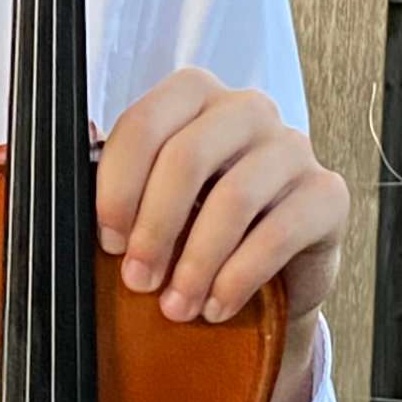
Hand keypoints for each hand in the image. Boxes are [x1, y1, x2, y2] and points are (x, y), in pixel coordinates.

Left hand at [93, 67, 347, 330]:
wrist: (267, 269)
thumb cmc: (195, 221)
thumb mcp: (149, 196)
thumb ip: (114, 174)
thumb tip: (74, 158)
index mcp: (193, 95)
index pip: (145, 124)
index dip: (118, 187)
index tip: (108, 240)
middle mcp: (246, 109)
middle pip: (187, 157)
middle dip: (154, 228)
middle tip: (137, 279)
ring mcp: (291, 147)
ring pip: (233, 198)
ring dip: (195, 262)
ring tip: (175, 306)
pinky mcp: (327, 193)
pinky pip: (278, 233)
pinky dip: (238, 277)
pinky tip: (216, 305)